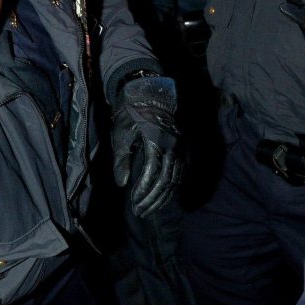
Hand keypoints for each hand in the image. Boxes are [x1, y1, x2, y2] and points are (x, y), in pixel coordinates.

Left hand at [112, 75, 180, 217]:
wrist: (150, 93)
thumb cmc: (131, 112)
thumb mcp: (121, 133)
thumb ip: (121, 159)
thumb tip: (122, 184)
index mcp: (157, 142)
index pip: (152, 174)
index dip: (143, 191)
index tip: (133, 202)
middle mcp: (173, 147)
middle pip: (166, 181)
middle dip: (152, 199)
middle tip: (139, 212)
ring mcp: (180, 149)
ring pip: (175, 180)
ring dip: (162, 197)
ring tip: (148, 209)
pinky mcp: (182, 149)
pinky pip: (180, 174)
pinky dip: (172, 188)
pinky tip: (163, 198)